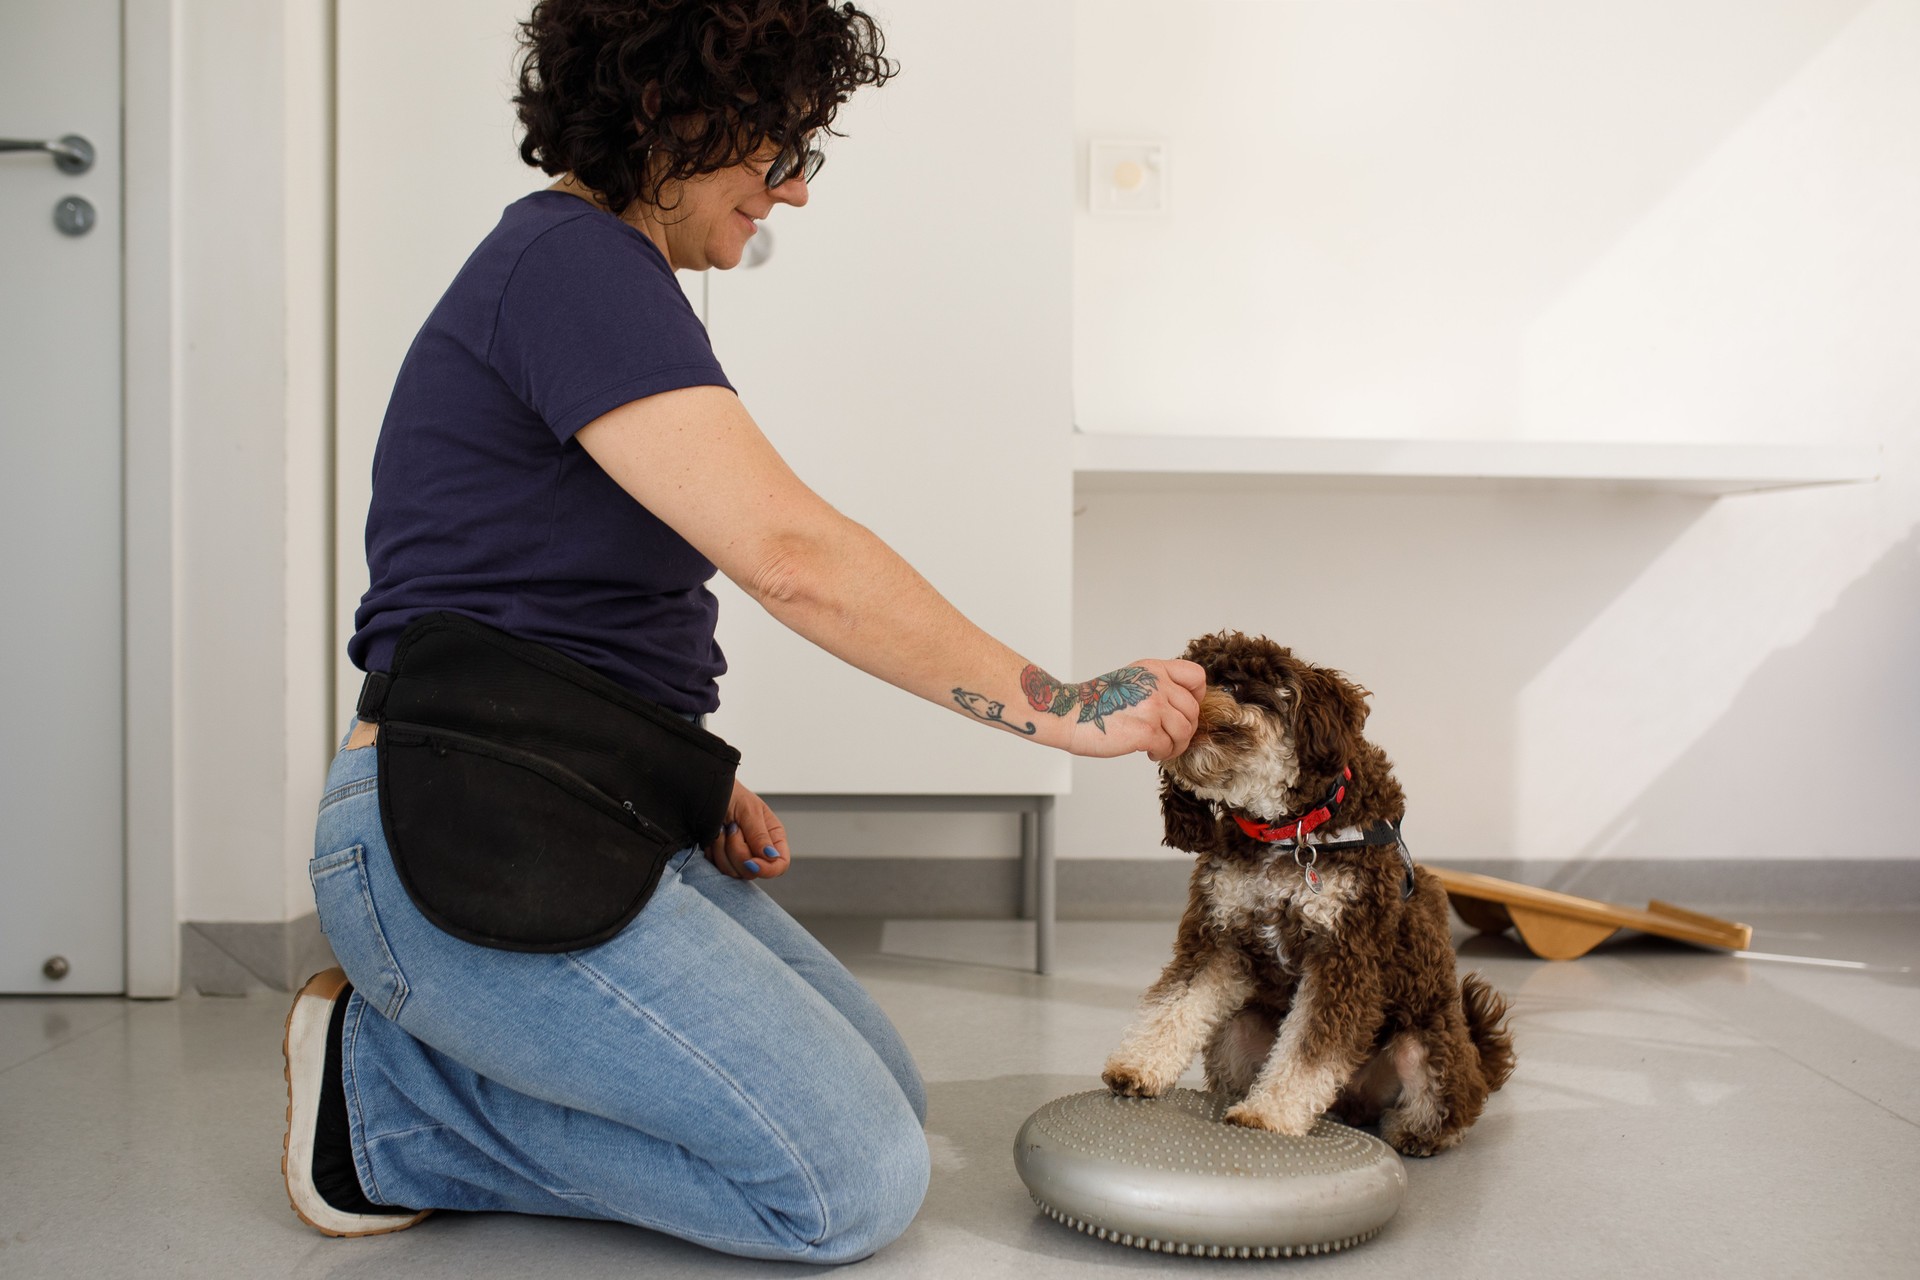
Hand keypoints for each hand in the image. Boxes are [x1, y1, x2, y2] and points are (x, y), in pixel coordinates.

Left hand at [705, 778, 791, 879]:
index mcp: (773, 836)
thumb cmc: (731, 794)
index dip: (767, 869)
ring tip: (721, 829)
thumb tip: (772, 857)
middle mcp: (758, 849)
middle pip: (753, 871)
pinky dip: (712, 853)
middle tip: (731, 828)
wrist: (707, 790)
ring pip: (734, 872)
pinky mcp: (723, 859)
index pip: (780, 864)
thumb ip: (759, 835)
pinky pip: (718, 868)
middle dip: (737, 852)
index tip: (751, 862)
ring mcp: (740, 856)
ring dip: (722, 850)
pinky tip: (713, 837)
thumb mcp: (748, 810)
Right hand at [1062, 657, 1204, 762]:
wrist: (1070, 715)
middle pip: (1192, 711)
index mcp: (1154, 669)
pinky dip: (1162, 754)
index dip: (1196, 697)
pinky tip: (1148, 752)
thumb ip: (1157, 685)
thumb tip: (1183, 707)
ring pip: (1185, 732)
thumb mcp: (1132, 679)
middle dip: (1184, 730)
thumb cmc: (1097, 702)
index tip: (1183, 710)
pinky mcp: (1146, 731)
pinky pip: (1169, 747)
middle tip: (1169, 738)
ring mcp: (1153, 707)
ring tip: (1159, 747)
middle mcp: (1157, 684)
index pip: (1196, 677)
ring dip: (1175, 745)